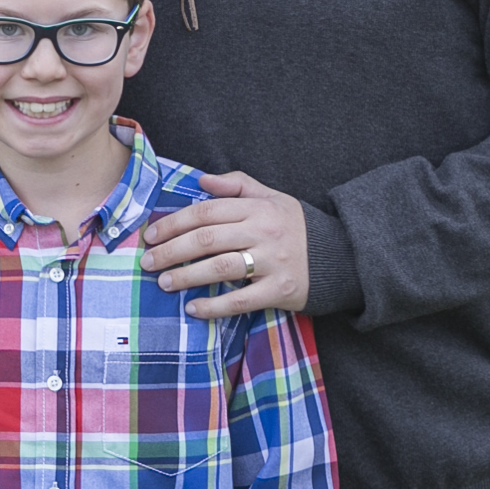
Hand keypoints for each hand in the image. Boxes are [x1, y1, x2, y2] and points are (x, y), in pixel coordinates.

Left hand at [140, 170, 309, 317]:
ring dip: (186, 276)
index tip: (150, 235)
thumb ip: (237, 185)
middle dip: (171, 251)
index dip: (173, 223)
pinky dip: (213, 306)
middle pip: (206, 239)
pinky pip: (240, 300)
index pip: (206, 212)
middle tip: (147, 263)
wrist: (341, 257)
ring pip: (219, 268)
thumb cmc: (296, 226)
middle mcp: (263, 232)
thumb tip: (201, 179)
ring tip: (164, 284)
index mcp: (257, 208)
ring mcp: (272, 262)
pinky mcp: (280, 290)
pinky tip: (193, 308)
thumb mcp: (272, 197)